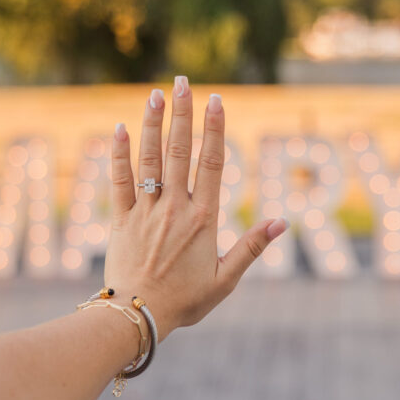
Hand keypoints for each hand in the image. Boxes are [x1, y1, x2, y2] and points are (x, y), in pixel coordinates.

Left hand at [103, 76, 287, 339]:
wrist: (137, 316)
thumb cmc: (185, 302)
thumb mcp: (225, 279)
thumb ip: (251, 248)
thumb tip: (281, 222)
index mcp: (203, 218)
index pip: (211, 162)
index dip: (214, 128)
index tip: (216, 100)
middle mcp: (174, 208)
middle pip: (179, 151)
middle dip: (182, 114)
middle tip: (182, 82)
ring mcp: (145, 212)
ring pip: (149, 159)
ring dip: (152, 124)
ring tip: (155, 94)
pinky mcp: (120, 221)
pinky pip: (119, 181)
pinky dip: (119, 154)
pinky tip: (119, 129)